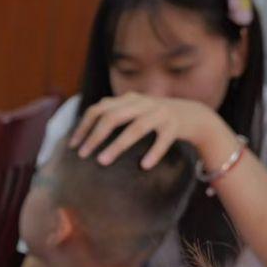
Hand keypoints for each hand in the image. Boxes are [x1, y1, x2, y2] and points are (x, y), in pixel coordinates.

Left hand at [70, 93, 228, 168]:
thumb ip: (112, 114)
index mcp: (128, 100)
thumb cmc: (154, 118)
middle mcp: (142, 103)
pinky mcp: (175, 126)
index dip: (84, 126)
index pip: (99, 109)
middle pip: (113, 117)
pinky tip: (144, 166)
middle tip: (82, 155)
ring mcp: (160, 113)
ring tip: (102, 162)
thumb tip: (81, 133)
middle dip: (94, 136)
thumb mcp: (132, 111)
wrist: (193, 115)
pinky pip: (163, 140)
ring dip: (117, 145)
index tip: (72, 146)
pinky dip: (153, 152)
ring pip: (136, 128)